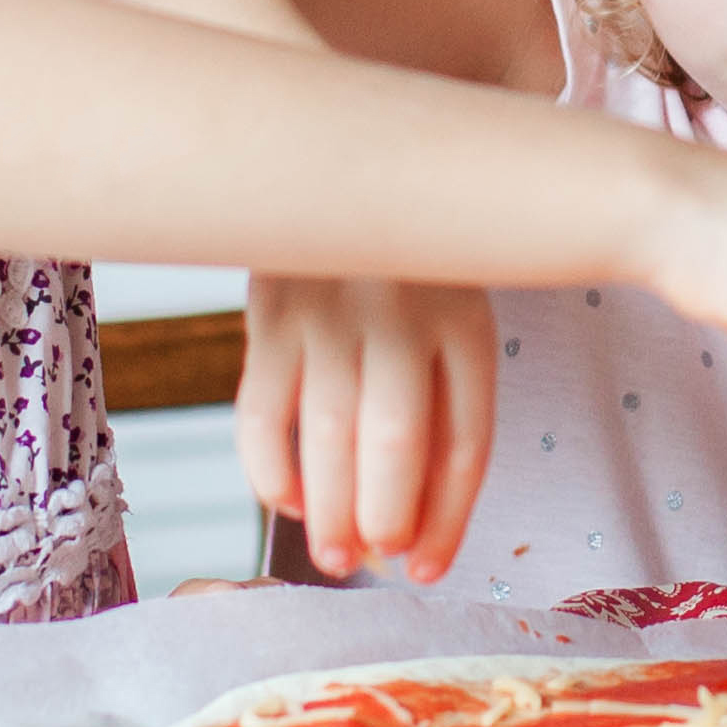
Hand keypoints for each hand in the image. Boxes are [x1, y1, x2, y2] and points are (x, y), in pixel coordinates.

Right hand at [235, 275, 501, 582]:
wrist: (348, 158)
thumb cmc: (410, 268)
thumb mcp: (451, 319)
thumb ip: (443, 409)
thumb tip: (413, 530)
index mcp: (466, 321)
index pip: (466, 442)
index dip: (449, 519)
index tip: (428, 568)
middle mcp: (400, 313)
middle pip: (396, 439)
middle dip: (385, 517)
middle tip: (372, 560)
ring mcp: (329, 311)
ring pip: (326, 433)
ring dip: (328, 510)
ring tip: (333, 557)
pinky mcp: (269, 312)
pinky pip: (261, 410)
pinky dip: (268, 469)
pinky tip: (287, 502)